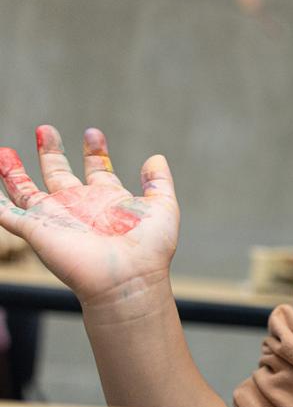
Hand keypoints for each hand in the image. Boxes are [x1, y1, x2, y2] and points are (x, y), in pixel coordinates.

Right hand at [0, 125, 178, 304]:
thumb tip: (156, 157)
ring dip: (14, 171)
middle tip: (45, 129)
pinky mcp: (37, 230)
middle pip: (59, 174)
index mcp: (108, 200)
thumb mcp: (162, 207)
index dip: (94, 152)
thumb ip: (158, 181)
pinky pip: (7, 215)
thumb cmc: (149, 248)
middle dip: (51, 151)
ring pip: (26, 190)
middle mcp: (80, 207)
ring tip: (4, 151)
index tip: (93, 133)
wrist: (128, 277)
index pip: (97, 169)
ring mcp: (56, 218)